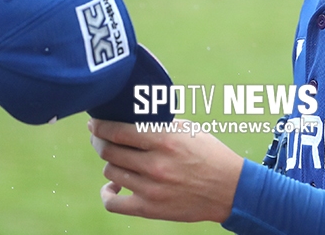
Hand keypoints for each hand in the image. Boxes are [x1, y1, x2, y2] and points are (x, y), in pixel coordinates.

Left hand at [88, 118, 243, 222]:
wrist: (230, 189)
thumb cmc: (209, 154)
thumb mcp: (188, 130)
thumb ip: (158, 124)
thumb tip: (129, 116)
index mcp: (164, 140)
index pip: (117, 131)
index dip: (100, 126)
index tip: (94, 123)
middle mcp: (155, 164)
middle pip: (109, 151)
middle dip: (99, 141)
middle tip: (99, 138)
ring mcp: (151, 188)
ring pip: (111, 172)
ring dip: (110, 163)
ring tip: (117, 159)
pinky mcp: (150, 209)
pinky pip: (113, 204)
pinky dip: (107, 194)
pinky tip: (112, 187)